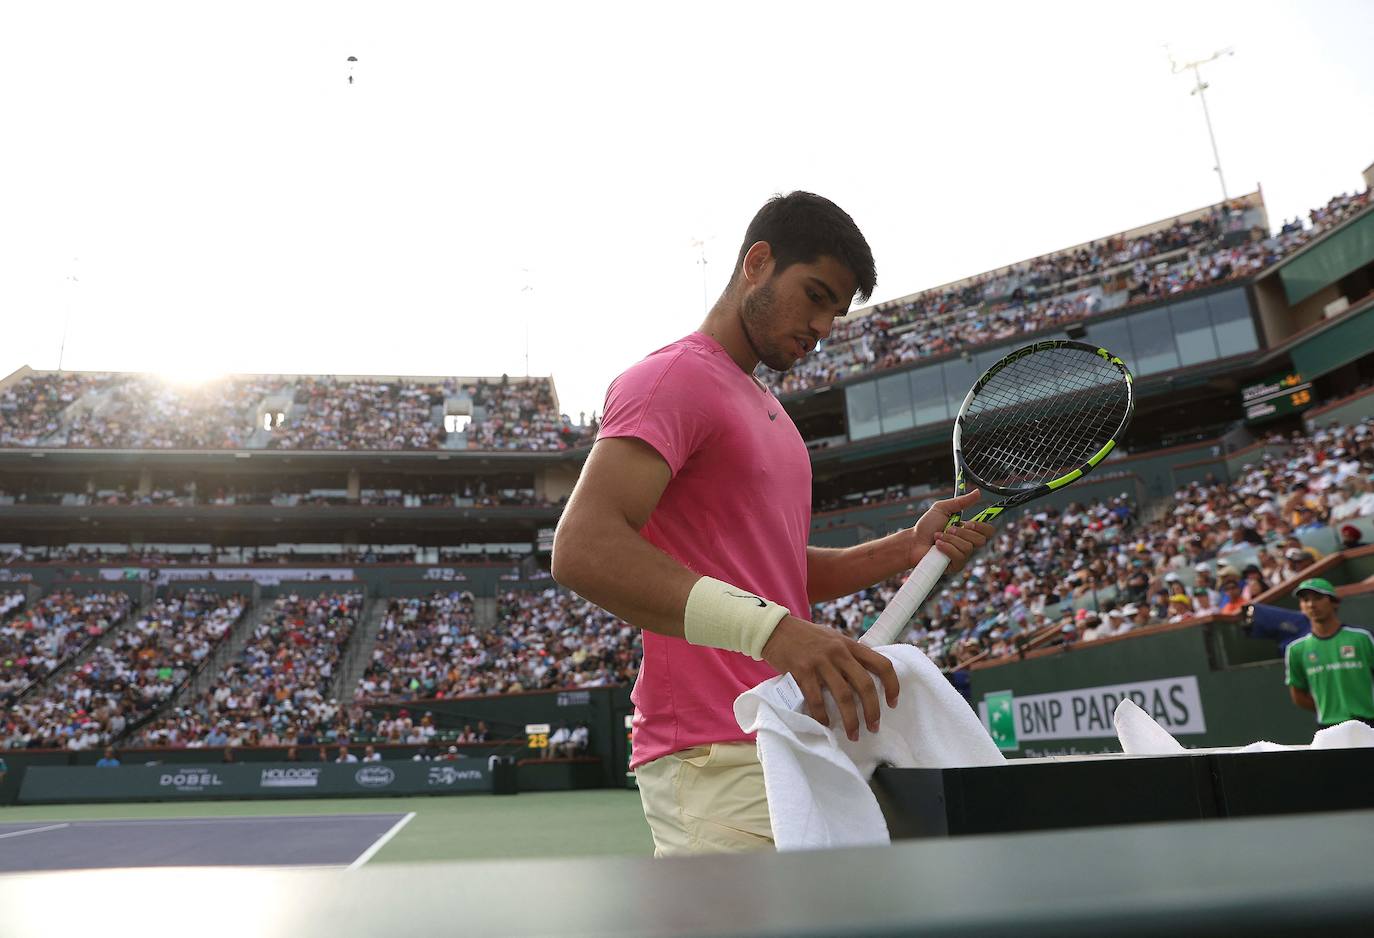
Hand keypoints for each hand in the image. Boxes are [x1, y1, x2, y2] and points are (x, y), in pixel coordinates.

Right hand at [762, 615, 898, 740]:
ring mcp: (820, 662)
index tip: (893, 703)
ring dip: (851, 719)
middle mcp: (838, 652)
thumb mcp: (832, 638)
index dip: (892, 685)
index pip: (881, 663)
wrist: (775, 629)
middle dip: (872, 710)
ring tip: (853, 734)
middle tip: (874, 727)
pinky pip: (817, 699)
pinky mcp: (802, 671)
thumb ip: (848, 654)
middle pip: (864, 684)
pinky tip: (826, 724)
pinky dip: (823, 716)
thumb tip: (864, 676)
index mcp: (849, 644)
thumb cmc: (805, 636)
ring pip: (844, 696)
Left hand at [910, 489, 993, 573]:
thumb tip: (978, 492)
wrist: (913, 541)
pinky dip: (947, 548)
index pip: (988, 531)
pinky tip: (937, 546)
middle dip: (962, 532)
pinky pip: (959, 557)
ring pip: (968, 548)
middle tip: (948, 528)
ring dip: (950, 539)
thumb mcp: (942, 508)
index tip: (969, 522)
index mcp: (968, 531)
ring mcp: (962, 556)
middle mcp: (968, 544)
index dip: (982, 527)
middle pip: (981, 540)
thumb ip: (961, 502)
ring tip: (938, 536)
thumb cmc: (926, 526)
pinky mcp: (955, 566)